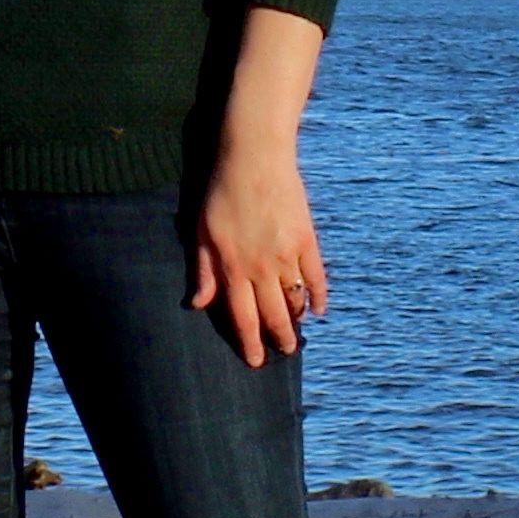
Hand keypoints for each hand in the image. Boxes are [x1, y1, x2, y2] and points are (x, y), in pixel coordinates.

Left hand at [191, 137, 329, 369]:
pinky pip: (316, 276)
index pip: (243, 317)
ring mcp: (287, 254)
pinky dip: (320, 295)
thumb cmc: (220, 191)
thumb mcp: (201, 232)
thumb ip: (203, 271)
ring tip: (298, 333)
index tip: (256, 361)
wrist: (254, 157)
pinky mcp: (306, 239)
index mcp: (232, 268)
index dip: (250, 343)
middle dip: (280, 339)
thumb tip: (198, 304)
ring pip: (295, 299)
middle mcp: (261, 267)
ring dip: (297, 320)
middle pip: (273, 315)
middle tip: (285, 353)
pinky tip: (319, 308)